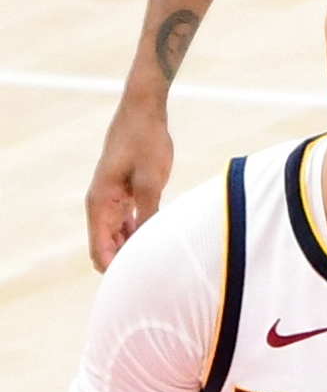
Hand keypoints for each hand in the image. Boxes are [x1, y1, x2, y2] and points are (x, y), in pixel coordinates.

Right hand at [86, 102, 173, 271]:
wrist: (144, 112)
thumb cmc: (146, 142)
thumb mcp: (151, 182)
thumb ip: (147, 216)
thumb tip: (147, 246)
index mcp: (99, 204)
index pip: (99, 250)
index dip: (116, 270)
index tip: (140, 280)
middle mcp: (101, 205)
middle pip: (107, 249)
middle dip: (126, 262)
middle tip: (156, 272)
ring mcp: (112, 201)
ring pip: (118, 239)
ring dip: (134, 249)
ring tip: (161, 258)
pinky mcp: (125, 195)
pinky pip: (127, 225)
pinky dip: (140, 234)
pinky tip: (160, 239)